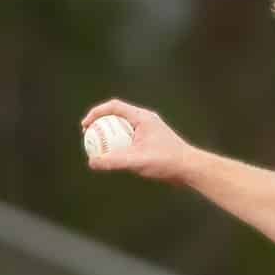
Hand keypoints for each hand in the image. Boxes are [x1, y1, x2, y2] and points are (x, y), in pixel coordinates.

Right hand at [80, 98, 195, 184]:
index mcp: (142, 117)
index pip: (114, 106)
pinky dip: (118, 143)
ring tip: (97, 146)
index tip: (85, 126)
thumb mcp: (136, 161)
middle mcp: (145, 119)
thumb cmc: (166, 161)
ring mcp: (149, 129)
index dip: (96, 113)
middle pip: (116, 115)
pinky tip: (114, 156)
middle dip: (100, 123)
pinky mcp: (151, 140)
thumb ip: (113, 161)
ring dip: (109, 133)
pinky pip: (129, 137)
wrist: (189, 168)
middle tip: (88, 135)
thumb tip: (92, 161)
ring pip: (123, 127)